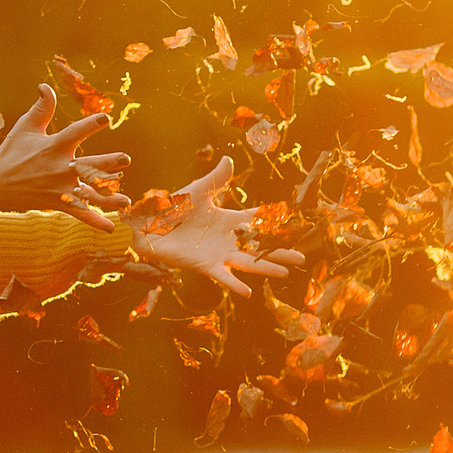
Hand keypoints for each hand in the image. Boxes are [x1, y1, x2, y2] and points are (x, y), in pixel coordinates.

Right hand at [0, 85, 131, 231]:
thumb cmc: (12, 151)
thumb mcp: (26, 127)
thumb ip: (42, 108)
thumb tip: (45, 86)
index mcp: (53, 146)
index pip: (75, 133)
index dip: (90, 125)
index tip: (105, 118)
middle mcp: (59, 168)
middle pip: (88, 165)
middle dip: (108, 163)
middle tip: (125, 159)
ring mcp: (60, 188)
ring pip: (89, 194)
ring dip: (108, 199)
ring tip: (126, 201)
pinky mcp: (58, 203)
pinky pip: (79, 214)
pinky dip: (94, 222)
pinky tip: (111, 228)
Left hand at [126, 156, 308, 297]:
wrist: (149, 225)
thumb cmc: (172, 208)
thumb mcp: (198, 191)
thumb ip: (216, 179)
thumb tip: (229, 159)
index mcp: (229, 220)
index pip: (257, 222)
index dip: (275, 224)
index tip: (295, 226)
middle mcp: (228, 240)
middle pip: (260, 247)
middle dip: (280, 251)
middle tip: (302, 257)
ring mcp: (218, 254)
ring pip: (248, 263)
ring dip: (266, 268)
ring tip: (286, 272)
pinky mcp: (204, 266)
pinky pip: (222, 277)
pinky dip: (234, 284)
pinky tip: (248, 293)